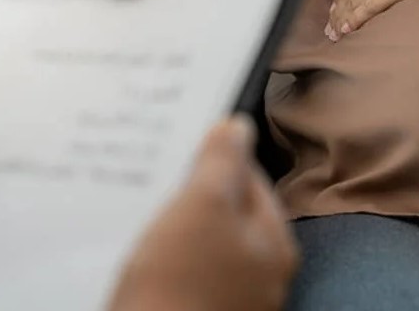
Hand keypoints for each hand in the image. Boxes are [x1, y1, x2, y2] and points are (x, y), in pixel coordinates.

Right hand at [109, 116, 298, 310]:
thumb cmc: (178, 280)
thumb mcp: (203, 204)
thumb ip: (223, 161)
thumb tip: (238, 125)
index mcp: (275, 245)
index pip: (252, 179)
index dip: (216, 159)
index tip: (180, 149)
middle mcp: (262, 277)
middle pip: (228, 214)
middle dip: (194, 194)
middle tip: (157, 179)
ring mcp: (232, 302)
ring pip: (204, 246)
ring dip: (177, 228)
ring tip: (144, 215)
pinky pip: (186, 275)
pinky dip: (167, 261)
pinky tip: (143, 255)